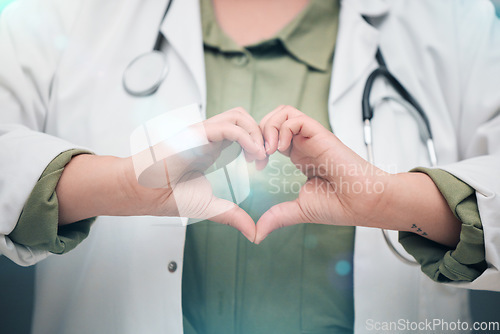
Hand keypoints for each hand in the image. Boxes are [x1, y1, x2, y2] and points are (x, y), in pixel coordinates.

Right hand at [57, 108, 265, 241]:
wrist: (142, 192)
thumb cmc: (167, 195)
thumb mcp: (210, 207)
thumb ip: (232, 215)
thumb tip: (254, 233)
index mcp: (213, 149)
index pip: (243, 133)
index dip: (258, 144)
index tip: (262, 165)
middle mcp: (210, 137)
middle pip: (244, 119)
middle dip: (261, 134)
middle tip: (265, 158)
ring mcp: (203, 133)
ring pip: (239, 116)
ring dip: (256, 132)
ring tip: (260, 155)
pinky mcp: (197, 133)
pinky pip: (228, 126)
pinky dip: (246, 136)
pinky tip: (252, 153)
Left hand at [254, 106, 390, 243]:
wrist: (364, 203)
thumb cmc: (340, 204)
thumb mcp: (299, 210)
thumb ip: (276, 217)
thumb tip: (257, 234)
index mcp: (299, 156)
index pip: (272, 135)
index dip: (258, 145)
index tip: (256, 165)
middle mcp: (304, 143)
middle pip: (275, 118)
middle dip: (259, 132)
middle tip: (258, 154)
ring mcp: (312, 138)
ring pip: (284, 112)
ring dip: (269, 127)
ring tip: (269, 149)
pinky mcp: (320, 135)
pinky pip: (296, 118)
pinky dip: (282, 129)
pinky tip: (281, 148)